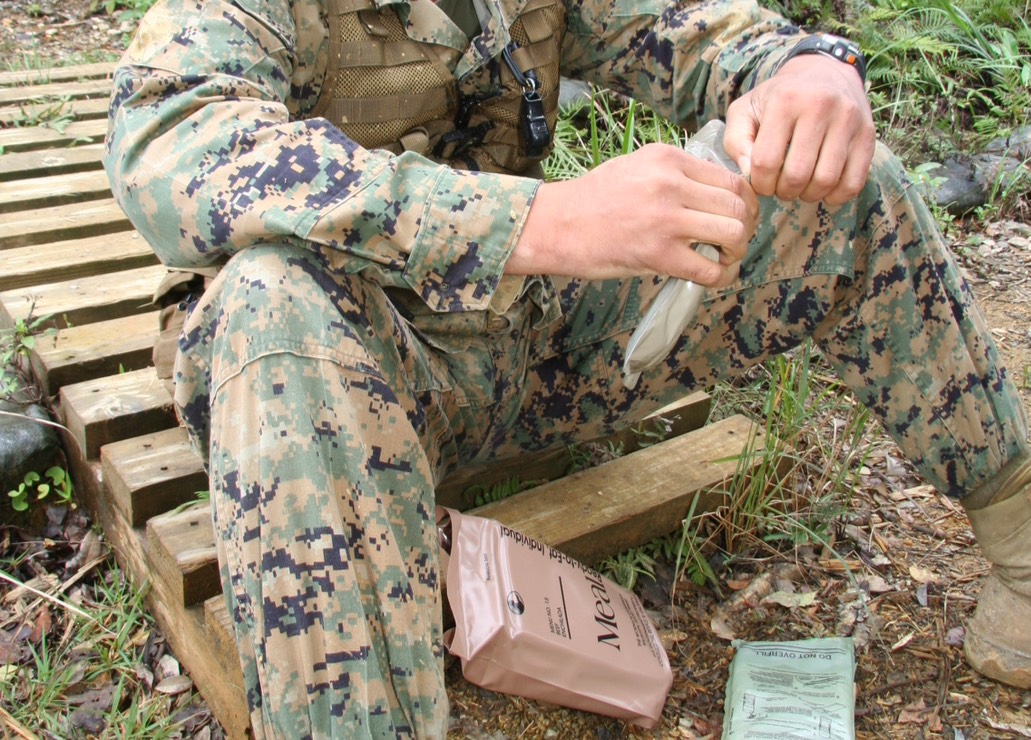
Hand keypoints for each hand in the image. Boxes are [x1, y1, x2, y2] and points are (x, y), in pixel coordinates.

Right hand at [509, 143, 757, 286]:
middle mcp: (671, 183)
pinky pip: (709, 269)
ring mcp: (666, 219)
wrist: (556, 225)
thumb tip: (710, 191)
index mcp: (668, 158)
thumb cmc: (592, 199)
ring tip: (723, 258)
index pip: (730, 178)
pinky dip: (720, 277)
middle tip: (734, 240)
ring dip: (737, 251)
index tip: (738, 216)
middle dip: (747, 227)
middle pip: (739, 204)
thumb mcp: (635, 165)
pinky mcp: (657, 253)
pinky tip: (712, 277)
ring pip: (733, 233)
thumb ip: (674, 172)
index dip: (745, 202)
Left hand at [723, 53, 875, 204]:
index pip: (766, 161)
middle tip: (781, 187)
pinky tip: (824, 189)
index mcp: (785, 101)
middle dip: (783, 192)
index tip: (762, 182)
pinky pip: (854, 182)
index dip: (760, 183)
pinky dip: (836, 196)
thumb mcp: (745, 110)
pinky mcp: (868, 134)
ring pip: (826, 181)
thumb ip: (736, 141)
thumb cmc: (778, 98)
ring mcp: (849, 120)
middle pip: (797, 175)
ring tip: (801, 187)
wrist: (824, 71)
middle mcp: (820, 106)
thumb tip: (748, 172)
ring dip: (808, 195)